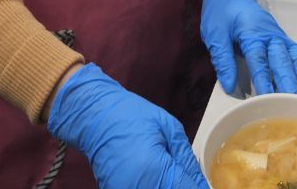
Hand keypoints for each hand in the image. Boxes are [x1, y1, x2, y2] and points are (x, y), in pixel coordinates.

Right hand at [47, 63, 207, 188]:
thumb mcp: (169, 129)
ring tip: (172, 173)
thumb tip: (200, 183)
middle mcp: (139, 188)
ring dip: (168, 184)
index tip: (202, 183)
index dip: (199, 187)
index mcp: (156, 171)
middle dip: (183, 185)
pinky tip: (156, 175)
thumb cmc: (132, 116)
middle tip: (187, 176)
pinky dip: (152, 185)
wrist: (95, 115)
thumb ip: (186, 160)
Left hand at [199, 0, 296, 95]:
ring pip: (292, 56)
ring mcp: (276, 34)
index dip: (264, 82)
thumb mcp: (214, 34)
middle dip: (287, 83)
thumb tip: (230, 86)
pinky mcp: (278, 36)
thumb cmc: (220, 9)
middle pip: (282, 60)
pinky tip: (291, 80)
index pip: (260, 61)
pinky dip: (295, 67)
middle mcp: (269, 33)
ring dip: (294, 76)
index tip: (266, 101)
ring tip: (294, 97)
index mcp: (252, 31)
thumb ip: (223, 59)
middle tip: (290, 104)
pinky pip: (292, 52)